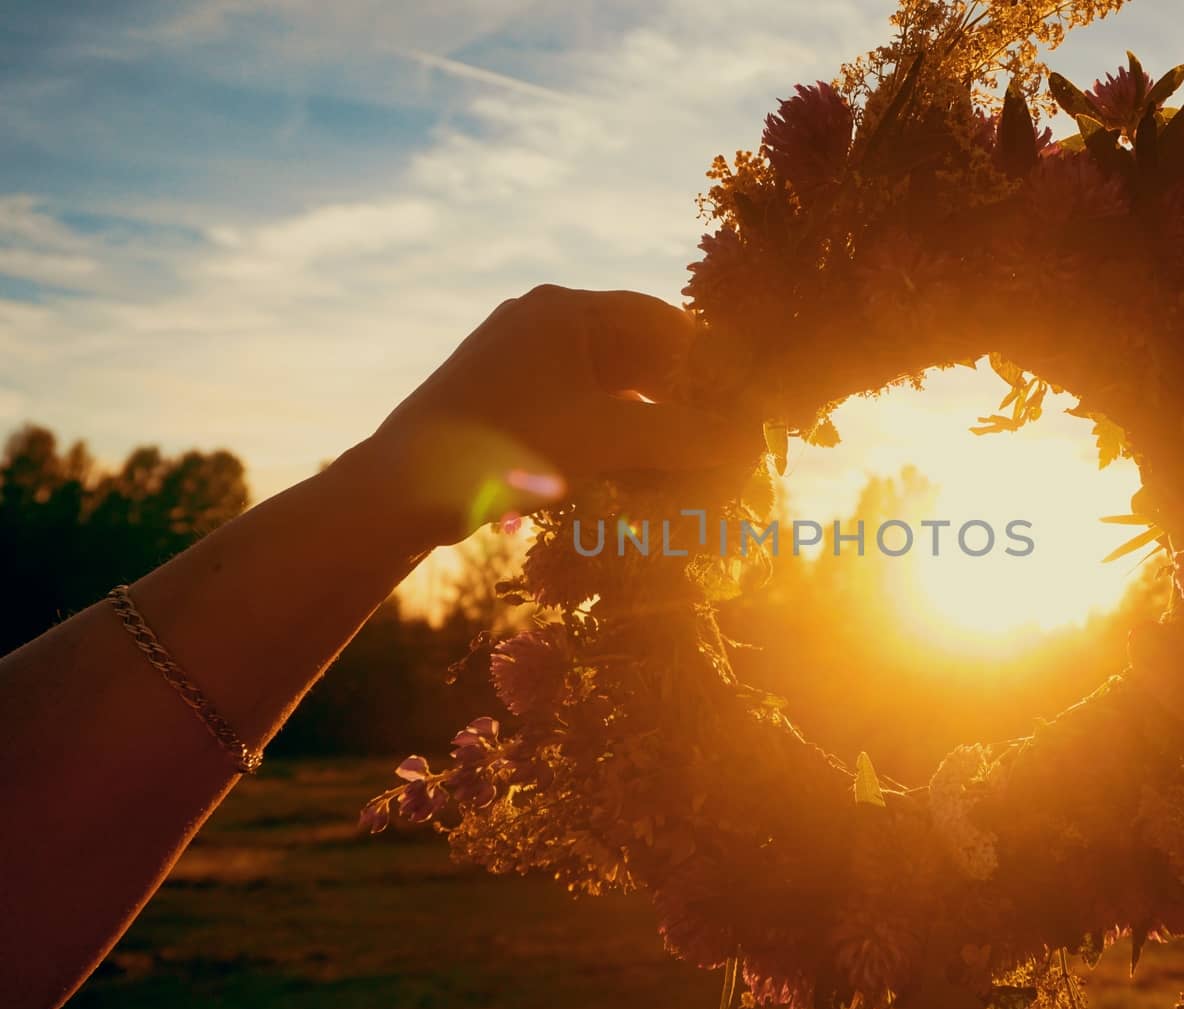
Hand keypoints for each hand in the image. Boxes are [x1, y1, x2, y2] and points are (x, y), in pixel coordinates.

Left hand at [354, 285, 754, 549]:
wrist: (399, 491)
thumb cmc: (505, 449)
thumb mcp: (607, 441)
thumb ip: (685, 437)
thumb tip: (753, 442)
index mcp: (566, 310)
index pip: (662, 319)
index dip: (709, 361)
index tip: (744, 404)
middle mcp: (543, 323)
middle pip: (637, 351)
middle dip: (681, 396)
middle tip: (722, 439)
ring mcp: (521, 360)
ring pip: (609, 384)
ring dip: (649, 420)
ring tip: (686, 462)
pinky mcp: (506, 400)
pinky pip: (578, 407)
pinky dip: (612, 434)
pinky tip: (635, 471)